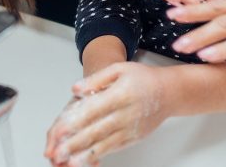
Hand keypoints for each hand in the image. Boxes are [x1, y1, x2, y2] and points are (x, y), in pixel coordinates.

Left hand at [44, 63, 167, 166]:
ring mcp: (130, 129)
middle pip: (96, 131)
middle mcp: (126, 114)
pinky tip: (84, 160)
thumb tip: (75, 89)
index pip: (93, 110)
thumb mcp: (120, 69)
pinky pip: (112, 149)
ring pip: (103, 144)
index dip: (74, 122)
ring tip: (67, 162)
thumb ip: (96, 79)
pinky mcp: (132, 138)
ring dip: (83, 154)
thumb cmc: (144, 79)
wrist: (169, 93)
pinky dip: (97, 156)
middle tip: (56, 153)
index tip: (58, 131)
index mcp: (121, 94)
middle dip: (74, 144)